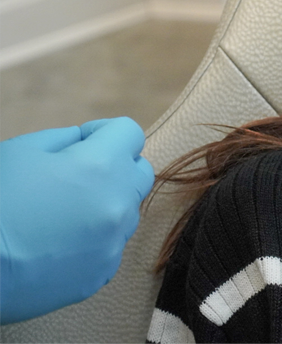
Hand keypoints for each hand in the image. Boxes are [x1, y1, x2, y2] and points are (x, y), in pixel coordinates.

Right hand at [0, 118, 153, 323]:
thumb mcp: (21, 151)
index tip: (82, 141)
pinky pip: (111, 244)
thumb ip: (63, 138)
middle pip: (139, 172)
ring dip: (107, 203)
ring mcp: (114, 241)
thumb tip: (84, 142)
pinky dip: (95, 237)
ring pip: (127, 210)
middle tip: (78, 175)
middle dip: (116, 166)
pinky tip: (60, 242)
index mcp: (101, 166)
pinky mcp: (104, 271)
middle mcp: (119, 202)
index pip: (130, 133)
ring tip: (64, 212)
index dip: (104, 132)